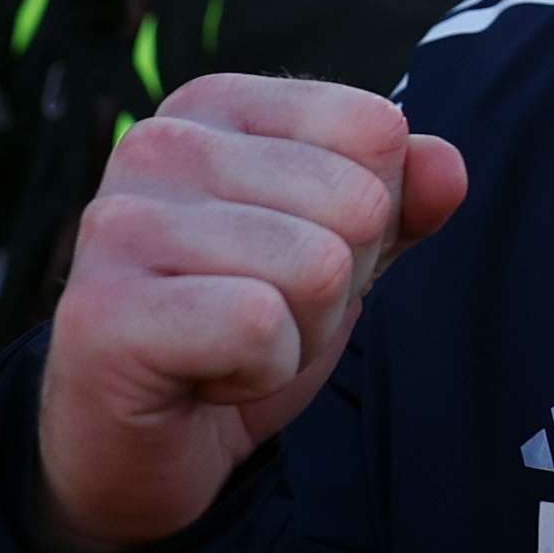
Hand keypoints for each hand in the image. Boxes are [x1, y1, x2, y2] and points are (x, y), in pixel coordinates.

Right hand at [35, 75, 468, 552]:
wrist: (136, 447)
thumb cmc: (237, 333)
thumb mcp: (340, 255)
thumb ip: (400, 202)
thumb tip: (448, 167)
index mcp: (215, 105)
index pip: (376, 128)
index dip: (367, 218)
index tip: (291, 259)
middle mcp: (159, 142)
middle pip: (356, 202)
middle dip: (336, 286)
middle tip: (260, 315)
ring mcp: (121, 221)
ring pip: (318, 267)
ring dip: (299, 335)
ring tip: (229, 345)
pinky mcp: (105, 309)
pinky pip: (262, 325)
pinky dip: (260, 373)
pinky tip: (203, 377)